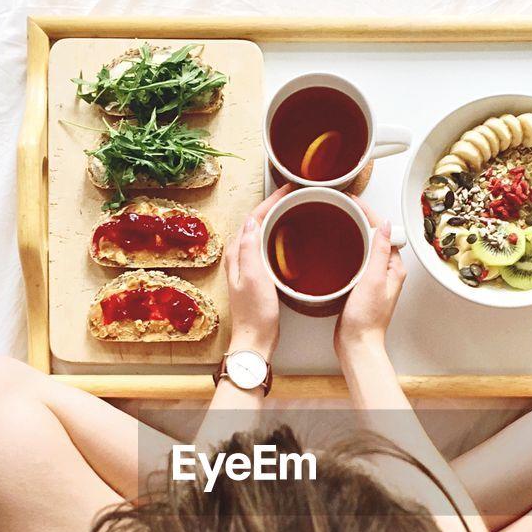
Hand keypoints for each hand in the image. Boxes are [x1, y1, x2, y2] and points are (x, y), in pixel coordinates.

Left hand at [224, 184, 293, 355]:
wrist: (256, 341)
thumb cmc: (256, 315)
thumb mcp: (254, 277)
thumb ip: (250, 248)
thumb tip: (252, 221)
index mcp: (237, 255)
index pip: (253, 218)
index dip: (270, 201)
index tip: (287, 189)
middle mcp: (239, 259)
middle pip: (256, 223)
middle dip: (274, 206)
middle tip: (294, 195)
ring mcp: (247, 268)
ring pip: (260, 234)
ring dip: (275, 220)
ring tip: (293, 210)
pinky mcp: (256, 277)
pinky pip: (266, 248)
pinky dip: (277, 237)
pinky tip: (289, 241)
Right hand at [335, 198, 405, 355]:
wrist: (357, 344)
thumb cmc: (367, 320)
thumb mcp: (373, 280)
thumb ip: (379, 251)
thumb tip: (385, 224)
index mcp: (394, 268)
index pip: (384, 231)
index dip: (368, 213)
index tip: (354, 202)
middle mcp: (387, 272)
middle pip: (375, 236)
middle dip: (361, 219)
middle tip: (344, 206)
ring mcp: (374, 279)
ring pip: (366, 248)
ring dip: (355, 233)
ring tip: (341, 220)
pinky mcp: (362, 287)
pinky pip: (357, 261)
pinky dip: (349, 250)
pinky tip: (338, 249)